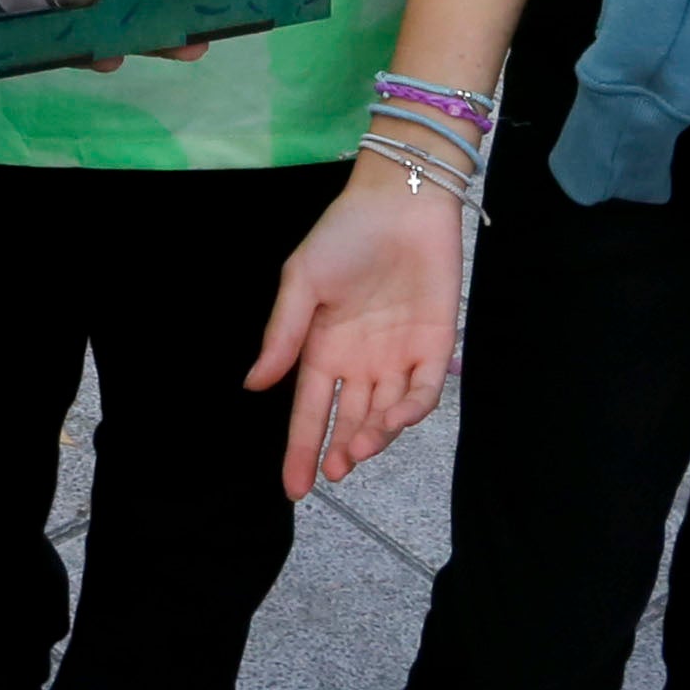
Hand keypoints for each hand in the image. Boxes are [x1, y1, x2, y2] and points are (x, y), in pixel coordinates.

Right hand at [247, 162, 466, 494]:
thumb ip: (283, 335)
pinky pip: (424, 390)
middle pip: (349, 420)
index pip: (310, 410)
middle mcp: (361, 361)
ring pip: (386, 414)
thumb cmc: (344, 234)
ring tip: (358, 447)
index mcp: (323, 348)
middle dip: (340, 451)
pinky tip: (395, 418)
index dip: (301, 449)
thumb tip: (253, 385)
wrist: (401, 200)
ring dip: (373, 436)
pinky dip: (410, 410)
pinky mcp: (436, 347)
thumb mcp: (301, 281)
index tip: (294, 489)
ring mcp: (399, 356)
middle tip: (334, 471)